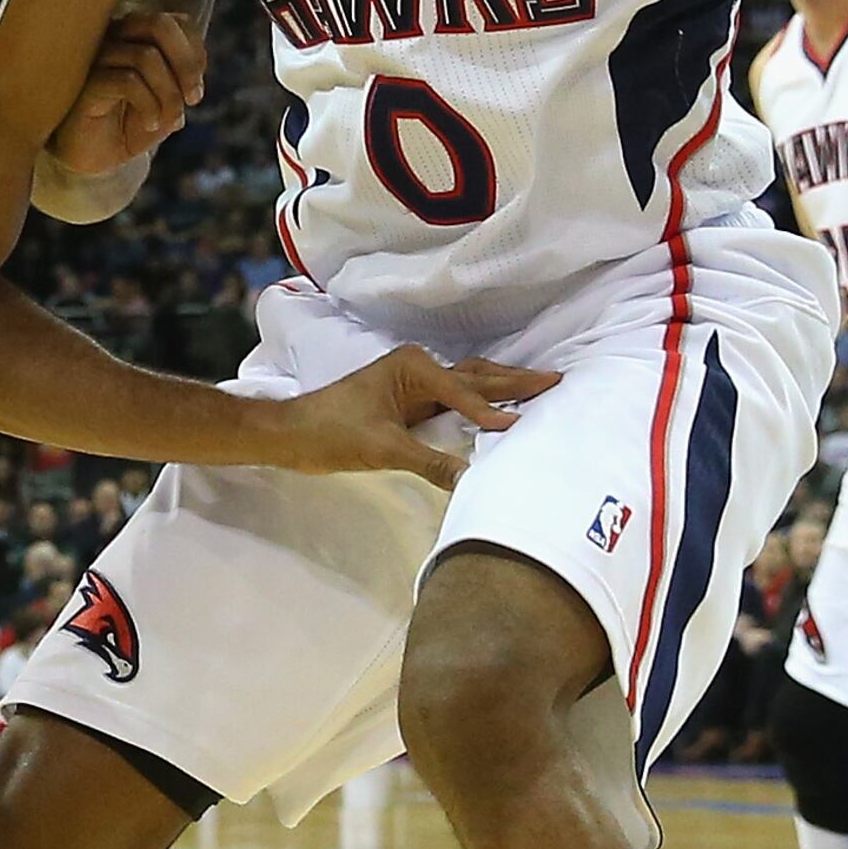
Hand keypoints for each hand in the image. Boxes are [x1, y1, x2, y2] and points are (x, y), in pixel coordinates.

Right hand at [43, 10, 203, 184]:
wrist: (95, 156)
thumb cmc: (129, 124)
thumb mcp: (167, 100)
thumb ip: (183, 75)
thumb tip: (195, 65)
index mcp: (136, 35)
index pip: (176, 22)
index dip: (195, 54)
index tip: (195, 93)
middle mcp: (115, 36)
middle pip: (159, 24)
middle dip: (186, 64)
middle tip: (192, 100)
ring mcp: (97, 57)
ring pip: (146, 56)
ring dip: (169, 95)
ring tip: (170, 121)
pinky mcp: (86, 82)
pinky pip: (128, 81)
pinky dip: (149, 105)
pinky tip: (150, 124)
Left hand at [262, 349, 558, 483]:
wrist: (291, 433)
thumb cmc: (330, 432)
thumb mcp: (382, 450)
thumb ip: (430, 463)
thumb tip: (471, 481)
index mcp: (413, 368)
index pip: (464, 392)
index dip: (492, 411)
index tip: (521, 425)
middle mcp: (418, 367)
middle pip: (476, 376)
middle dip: (515, 381)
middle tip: (556, 380)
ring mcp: (414, 383)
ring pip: (468, 383)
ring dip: (502, 388)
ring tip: (539, 387)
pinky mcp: (409, 401)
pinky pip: (454, 400)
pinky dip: (479, 404)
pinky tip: (498, 412)